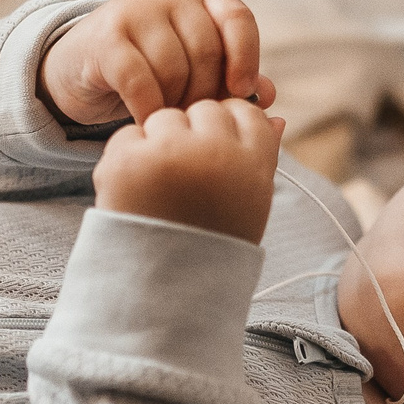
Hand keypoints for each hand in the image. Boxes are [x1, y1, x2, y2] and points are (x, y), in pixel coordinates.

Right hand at [40, 0, 272, 127]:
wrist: (77, 69)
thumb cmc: (145, 73)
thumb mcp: (190, 73)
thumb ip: (228, 82)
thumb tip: (268, 97)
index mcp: (198, 0)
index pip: (237, 17)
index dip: (246, 56)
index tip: (241, 92)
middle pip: (206, 51)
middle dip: (204, 94)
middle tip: (193, 121)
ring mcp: (134, 10)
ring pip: (174, 67)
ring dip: (174, 103)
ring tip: (168, 120)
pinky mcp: (105, 37)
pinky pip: (139, 80)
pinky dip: (147, 109)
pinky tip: (146, 123)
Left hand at [93, 99, 284, 243]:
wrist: (163, 293)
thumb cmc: (211, 247)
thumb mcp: (250, 204)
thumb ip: (261, 157)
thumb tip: (275, 115)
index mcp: (253, 164)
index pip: (246, 112)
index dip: (228, 130)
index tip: (216, 158)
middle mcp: (216, 152)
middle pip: (204, 110)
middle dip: (194, 134)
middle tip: (185, 181)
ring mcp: (170, 153)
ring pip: (165, 118)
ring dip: (160, 142)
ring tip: (160, 189)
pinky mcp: (128, 161)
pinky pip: (127, 136)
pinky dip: (128, 159)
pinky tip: (136, 191)